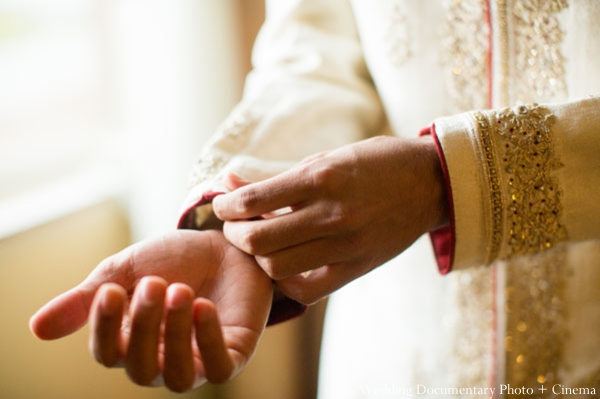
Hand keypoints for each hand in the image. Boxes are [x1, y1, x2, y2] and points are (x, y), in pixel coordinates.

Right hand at [30, 230, 272, 391]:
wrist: (227, 246)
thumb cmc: (175, 259)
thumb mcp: (127, 271)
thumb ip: (87, 298)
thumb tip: (36, 329)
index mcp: (131, 341)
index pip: (107, 352)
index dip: (104, 326)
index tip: (111, 290)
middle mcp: (162, 360)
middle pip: (141, 367)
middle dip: (144, 325)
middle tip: (153, 282)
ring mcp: (197, 362)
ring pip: (178, 375)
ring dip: (176, 335)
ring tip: (179, 291)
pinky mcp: (231, 357)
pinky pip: (217, 368)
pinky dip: (208, 339)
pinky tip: (204, 307)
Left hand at [213, 136, 447, 304]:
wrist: (429, 182)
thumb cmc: (374, 163)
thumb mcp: (326, 159)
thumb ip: (277, 177)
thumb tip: (229, 182)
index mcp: (321, 179)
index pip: (253, 201)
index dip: (226, 206)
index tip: (222, 205)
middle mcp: (332, 214)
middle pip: (258, 241)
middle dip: (234, 234)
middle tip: (234, 226)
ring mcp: (346, 246)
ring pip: (278, 268)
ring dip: (258, 257)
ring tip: (259, 243)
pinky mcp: (357, 267)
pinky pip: (307, 289)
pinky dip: (286, 281)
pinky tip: (284, 264)